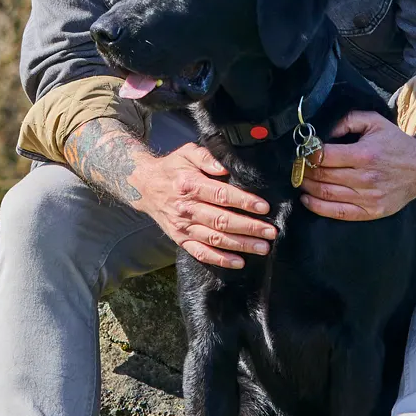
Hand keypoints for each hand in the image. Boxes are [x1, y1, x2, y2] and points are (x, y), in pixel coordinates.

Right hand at [132, 143, 276, 268]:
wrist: (145, 186)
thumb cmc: (173, 168)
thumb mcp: (187, 152)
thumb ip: (207, 157)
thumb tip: (226, 167)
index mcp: (189, 185)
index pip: (221, 195)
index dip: (244, 202)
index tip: (264, 207)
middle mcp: (186, 208)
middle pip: (222, 221)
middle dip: (249, 228)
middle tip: (271, 232)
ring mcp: (182, 227)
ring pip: (215, 239)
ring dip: (240, 245)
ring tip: (262, 248)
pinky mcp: (180, 239)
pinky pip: (201, 253)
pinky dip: (220, 259)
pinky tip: (239, 262)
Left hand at [299, 110, 415, 220]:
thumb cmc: (396, 143)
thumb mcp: (374, 122)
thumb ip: (348, 120)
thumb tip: (323, 130)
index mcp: (364, 154)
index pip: (324, 156)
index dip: (307, 154)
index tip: (301, 152)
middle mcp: (365, 177)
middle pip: (322, 175)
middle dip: (303, 170)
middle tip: (296, 166)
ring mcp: (368, 197)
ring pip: (326, 194)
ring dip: (307, 187)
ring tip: (300, 180)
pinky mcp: (372, 211)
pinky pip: (338, 213)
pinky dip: (317, 207)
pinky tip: (307, 199)